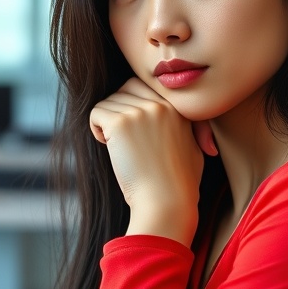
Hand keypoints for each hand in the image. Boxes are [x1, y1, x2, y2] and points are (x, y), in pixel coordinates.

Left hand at [89, 77, 217, 245]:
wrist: (167, 203)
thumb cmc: (178, 183)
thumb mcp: (192, 146)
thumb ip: (180, 124)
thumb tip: (161, 111)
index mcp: (178, 107)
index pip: (143, 86)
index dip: (132, 105)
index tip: (134, 130)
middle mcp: (160, 104)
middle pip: (124, 89)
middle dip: (119, 110)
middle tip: (122, 137)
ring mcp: (140, 112)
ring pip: (108, 102)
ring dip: (107, 123)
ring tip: (119, 147)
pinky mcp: (121, 123)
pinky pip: (96, 113)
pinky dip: (96, 129)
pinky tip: (107, 146)